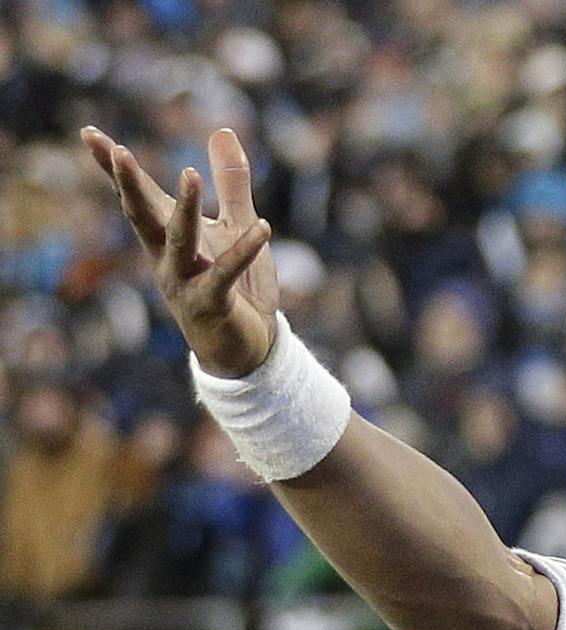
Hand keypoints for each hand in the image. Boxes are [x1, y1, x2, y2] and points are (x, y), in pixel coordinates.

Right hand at [82, 125, 276, 378]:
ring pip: (180, 241)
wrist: (247, 351)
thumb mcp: (235, 226)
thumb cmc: (237, 287)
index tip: (90, 133)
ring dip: (186, 209)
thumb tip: (222, 131)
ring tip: (190, 173)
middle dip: (128, 184)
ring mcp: (186, 282)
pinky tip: (263, 227)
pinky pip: (227, 273)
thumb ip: (230, 182)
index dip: (113, 167)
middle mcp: (168, 257)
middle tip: (115, 149)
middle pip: (142, 214)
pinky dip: (245, 250)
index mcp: (168, 236)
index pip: (138, 195)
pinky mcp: (213, 303)